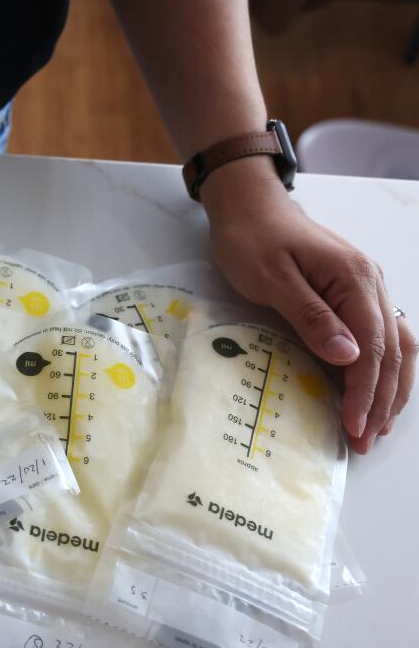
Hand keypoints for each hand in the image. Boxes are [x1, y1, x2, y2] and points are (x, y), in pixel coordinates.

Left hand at [205, 158, 414, 454]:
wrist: (249, 206)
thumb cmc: (251, 239)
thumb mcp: (271, 279)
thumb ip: (310, 317)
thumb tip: (349, 357)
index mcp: (354, 279)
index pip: (374, 347)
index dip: (366, 391)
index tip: (355, 426)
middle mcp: (372, 283)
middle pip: (394, 351)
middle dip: (382, 399)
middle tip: (364, 441)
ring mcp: (367, 288)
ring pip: (399, 345)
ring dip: (391, 388)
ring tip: (376, 427)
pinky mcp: (355, 293)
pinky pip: (383, 335)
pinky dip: (385, 368)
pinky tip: (376, 393)